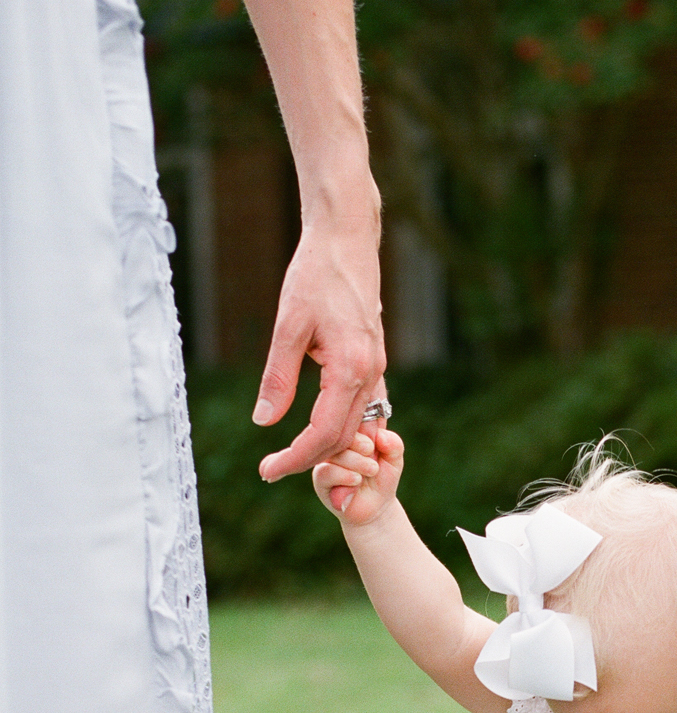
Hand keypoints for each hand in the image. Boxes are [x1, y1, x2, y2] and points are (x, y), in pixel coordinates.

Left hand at [254, 213, 386, 480]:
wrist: (346, 241)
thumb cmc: (315, 275)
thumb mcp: (288, 326)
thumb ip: (278, 378)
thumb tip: (264, 421)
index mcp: (350, 369)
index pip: (325, 434)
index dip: (296, 458)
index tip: (269, 471)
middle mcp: (370, 374)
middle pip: (344, 438)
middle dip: (309, 459)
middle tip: (272, 468)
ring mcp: (377, 369)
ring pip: (356, 426)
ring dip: (327, 446)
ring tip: (291, 454)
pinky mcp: (374, 362)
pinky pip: (364, 409)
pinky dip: (343, 427)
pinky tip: (321, 432)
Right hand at [312, 426, 403, 525]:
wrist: (376, 509)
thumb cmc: (382, 480)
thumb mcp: (395, 460)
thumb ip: (394, 443)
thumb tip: (380, 435)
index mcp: (353, 431)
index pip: (355, 416)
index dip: (368, 427)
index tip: (377, 442)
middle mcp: (337, 441)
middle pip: (344, 432)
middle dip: (364, 445)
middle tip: (374, 459)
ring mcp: (327, 458)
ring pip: (337, 452)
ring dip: (358, 463)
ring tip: (371, 472)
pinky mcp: (320, 477)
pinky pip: (328, 471)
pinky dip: (345, 476)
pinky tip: (356, 481)